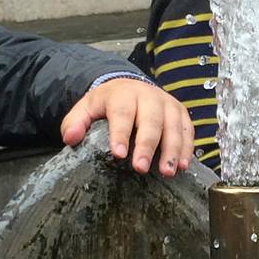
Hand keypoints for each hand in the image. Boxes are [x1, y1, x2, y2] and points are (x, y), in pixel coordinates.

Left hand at [61, 79, 193, 176]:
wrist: (131, 86)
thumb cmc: (109, 103)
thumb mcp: (87, 107)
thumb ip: (76, 122)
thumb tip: (70, 138)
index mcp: (123, 94)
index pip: (122, 112)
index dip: (120, 133)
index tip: (118, 154)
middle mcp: (149, 96)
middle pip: (151, 120)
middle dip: (147, 145)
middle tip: (141, 168)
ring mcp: (167, 104)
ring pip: (173, 126)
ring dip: (172, 150)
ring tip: (167, 172)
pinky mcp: (181, 113)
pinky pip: (188, 130)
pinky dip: (187, 148)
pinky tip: (183, 165)